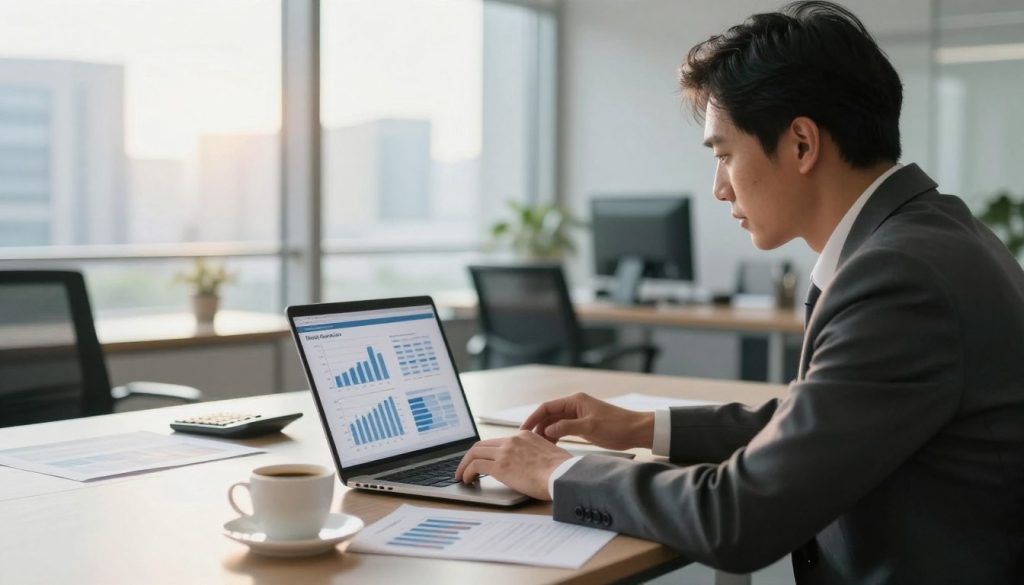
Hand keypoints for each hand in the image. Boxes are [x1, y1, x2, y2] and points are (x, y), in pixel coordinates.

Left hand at [454, 431, 571, 500]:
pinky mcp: (500, 466)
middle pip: (482, 445)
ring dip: (465, 465)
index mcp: (524, 436)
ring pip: (475, 453)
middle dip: (471, 456)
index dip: (486, 451)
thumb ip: (535, 455)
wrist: (563, 475)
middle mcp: (512, 440)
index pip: (498, 441)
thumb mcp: (549, 454)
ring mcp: (505, 452)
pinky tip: (467, 480)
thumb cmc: (562, 471)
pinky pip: (475, 466)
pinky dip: (467, 472)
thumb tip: (531, 467)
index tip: (482, 460)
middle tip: (466, 467)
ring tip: (461, 476)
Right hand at [520, 392, 653, 450]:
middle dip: (537, 427)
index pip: (547, 407)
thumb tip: (547, 431)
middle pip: (549, 415)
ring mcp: (578, 417)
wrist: (636, 431)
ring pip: (555, 424)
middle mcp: (574, 407)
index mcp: (575, 401)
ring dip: (546, 433)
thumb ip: (567, 428)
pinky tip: (551, 447)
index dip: (533, 417)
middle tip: (528, 442)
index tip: (523, 429)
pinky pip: (563, 430)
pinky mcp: (582, 426)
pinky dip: (555, 437)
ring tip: (538, 447)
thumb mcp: (590, 427)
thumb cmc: (616, 426)